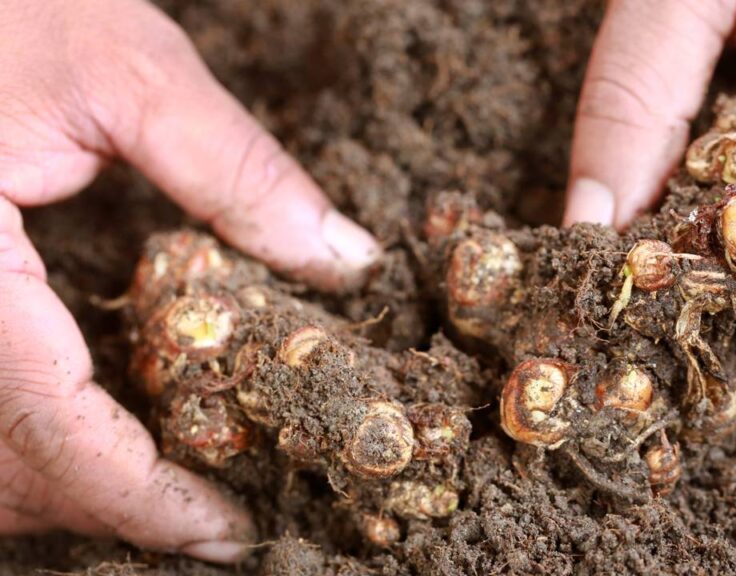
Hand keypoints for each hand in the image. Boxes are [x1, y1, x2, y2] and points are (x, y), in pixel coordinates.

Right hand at [0, 0, 378, 562]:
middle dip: (111, 506)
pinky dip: (32, 438)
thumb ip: (237, 170)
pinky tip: (99, 413)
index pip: (48, 433)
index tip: (229, 528)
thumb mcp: (121, 64)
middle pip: (2, 474)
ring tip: (169, 474)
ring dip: (69, 484)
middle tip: (213, 503)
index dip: (145, 501)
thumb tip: (344, 261)